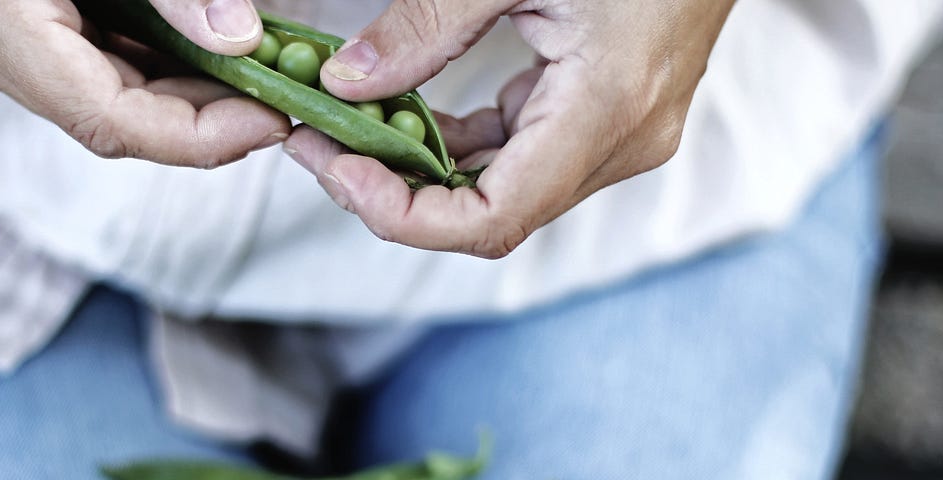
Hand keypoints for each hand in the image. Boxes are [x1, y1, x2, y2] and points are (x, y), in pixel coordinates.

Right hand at [0, 0, 290, 166]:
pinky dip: (150, 63)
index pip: (104, 118)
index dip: (195, 136)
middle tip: (276, 96)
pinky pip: (87, 65)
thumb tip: (240, 39)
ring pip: (100, 97)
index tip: (267, 123)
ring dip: (181, 92)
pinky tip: (206, 56)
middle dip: (200, 115)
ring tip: (252, 76)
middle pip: (106, 116)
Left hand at [285, 0, 736, 257]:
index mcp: (608, 110)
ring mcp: (623, 133)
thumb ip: (427, 26)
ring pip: (505, 191)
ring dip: (424, 171)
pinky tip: (410, 112)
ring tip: (347, 129)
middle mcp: (624, 141)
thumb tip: (346, 82)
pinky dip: (462, 144)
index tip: (338, 170)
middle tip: (318, 146)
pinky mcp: (612, 115)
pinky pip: (524, 155)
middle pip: (493, 215)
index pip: (491, 220)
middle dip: (396, 193)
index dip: (404, 217)